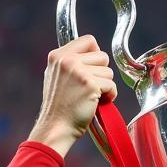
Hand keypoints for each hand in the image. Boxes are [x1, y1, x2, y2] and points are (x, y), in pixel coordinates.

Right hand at [28, 35, 117, 157]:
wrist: (56, 126)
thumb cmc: (59, 107)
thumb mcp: (55, 77)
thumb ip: (69, 63)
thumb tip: (91, 54)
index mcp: (58, 55)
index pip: (88, 40)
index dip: (96, 53)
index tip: (94, 67)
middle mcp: (68, 60)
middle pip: (102, 56)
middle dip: (102, 73)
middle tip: (93, 87)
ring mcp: (79, 71)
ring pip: (108, 72)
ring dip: (105, 85)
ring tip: (93, 96)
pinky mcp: (90, 84)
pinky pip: (112, 85)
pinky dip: (110, 95)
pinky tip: (99, 102)